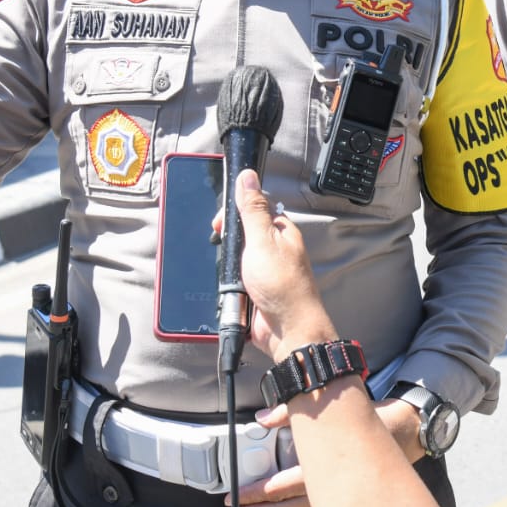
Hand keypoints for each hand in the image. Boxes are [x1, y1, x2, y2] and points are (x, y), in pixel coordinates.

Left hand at [232, 397, 422, 506]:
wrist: (408, 431)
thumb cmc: (374, 421)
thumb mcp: (336, 412)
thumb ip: (295, 413)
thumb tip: (264, 418)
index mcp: (328, 469)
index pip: (284, 488)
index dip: (258, 493)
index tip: (239, 495)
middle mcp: (332, 488)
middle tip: (237, 506)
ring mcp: (339, 495)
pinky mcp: (343, 493)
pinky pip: (314, 506)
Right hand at [233, 169, 333, 360]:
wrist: (288, 331)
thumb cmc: (283, 285)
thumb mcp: (263, 240)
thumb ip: (253, 209)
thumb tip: (248, 175)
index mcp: (280, 231)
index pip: (252, 210)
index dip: (232, 214)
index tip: (219, 225)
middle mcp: (273, 249)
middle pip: (240, 236)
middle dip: (227, 246)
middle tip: (226, 255)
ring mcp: (263, 272)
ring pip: (233, 261)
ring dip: (226, 270)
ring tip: (231, 278)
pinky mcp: (254, 292)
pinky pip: (233, 283)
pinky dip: (228, 287)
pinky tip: (229, 291)